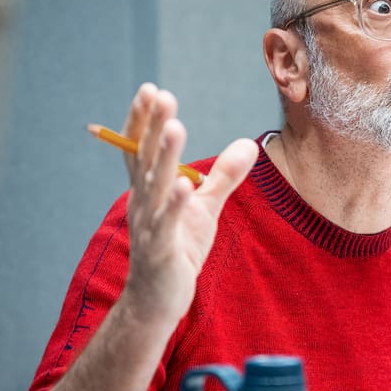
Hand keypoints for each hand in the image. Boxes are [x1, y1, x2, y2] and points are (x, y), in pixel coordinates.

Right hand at [119, 83, 257, 326]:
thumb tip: (249, 142)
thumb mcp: (204, 207)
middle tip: (159, 93)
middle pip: (146, 158)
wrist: (158, 300)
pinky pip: (167, 223)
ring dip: (164, 156)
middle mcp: (143, 202)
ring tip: (174, 126)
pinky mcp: (162, 249)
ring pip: (155, 185)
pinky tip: (183, 184)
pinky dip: (174, 203)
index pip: (141, 149)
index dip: (143, 120)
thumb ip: (223, 175)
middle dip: (152, 126)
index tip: (150, 89)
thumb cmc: (178, 249)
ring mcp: (149, 225)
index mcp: (149, 190)